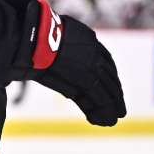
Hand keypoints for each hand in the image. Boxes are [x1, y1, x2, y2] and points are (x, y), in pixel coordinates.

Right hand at [2, 0, 124, 126]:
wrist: (34, 35)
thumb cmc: (34, 33)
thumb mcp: (51, 36)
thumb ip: (56, 46)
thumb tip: (46, 53)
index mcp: (87, 39)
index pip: (105, 59)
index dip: (109, 74)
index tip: (110, 83)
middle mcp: (93, 52)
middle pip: (109, 75)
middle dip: (114, 92)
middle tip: (118, 106)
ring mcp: (90, 65)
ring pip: (107, 89)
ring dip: (112, 105)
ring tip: (115, 117)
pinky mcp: (85, 79)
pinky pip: (99, 98)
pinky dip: (103, 110)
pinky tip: (106, 120)